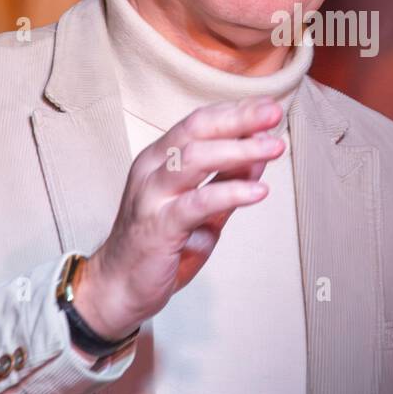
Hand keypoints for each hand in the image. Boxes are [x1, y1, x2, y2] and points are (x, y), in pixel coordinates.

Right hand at [77, 95, 285, 339]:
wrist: (118, 287)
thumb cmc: (159, 243)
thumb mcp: (202, 207)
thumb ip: (227, 179)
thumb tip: (260, 152)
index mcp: (159, 158)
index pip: (199, 122)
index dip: (235, 111)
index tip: (269, 106)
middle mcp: (152, 170)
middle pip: (196, 130)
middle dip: (239, 119)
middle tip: (274, 114)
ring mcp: (151, 197)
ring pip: (194, 158)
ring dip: (239, 150)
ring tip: (274, 148)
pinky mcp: (158, 226)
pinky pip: (196, 203)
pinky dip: (230, 193)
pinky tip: (258, 191)